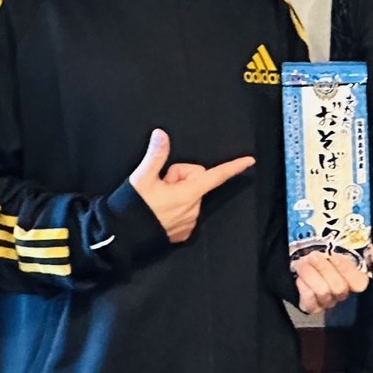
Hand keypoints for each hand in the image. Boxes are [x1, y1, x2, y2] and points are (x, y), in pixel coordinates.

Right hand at [130, 129, 253, 243]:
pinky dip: (175, 208)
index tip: (250, 161)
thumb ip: (156, 155)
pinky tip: (160, 212)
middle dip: (180, 178)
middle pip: (196, 180)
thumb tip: (162, 134)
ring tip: (157, 200)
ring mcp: (190, 223)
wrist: (123, 238)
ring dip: (177, 193)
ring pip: (190, 196)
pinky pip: (186, 211)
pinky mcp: (183, 233)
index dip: (233, 167)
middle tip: (160, 185)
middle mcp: (194, 209)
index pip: (215, 176)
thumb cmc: (133, 207)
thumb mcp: (143, 178)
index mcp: (188, 193)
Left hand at [292, 244, 372, 314]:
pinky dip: (304, 289)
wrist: (302, 255)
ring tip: (303, 263)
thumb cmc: (326, 251)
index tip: (335, 256)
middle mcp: (342, 292)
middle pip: (339, 287)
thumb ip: (366, 250)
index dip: (347, 270)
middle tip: (313, 255)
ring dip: (311, 275)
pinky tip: (300, 279)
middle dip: (324, 269)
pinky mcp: (312, 307)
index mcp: (354, 279)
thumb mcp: (347, 245)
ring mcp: (328, 301)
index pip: (359, 283)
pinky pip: (310, 304)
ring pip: (324, 293)